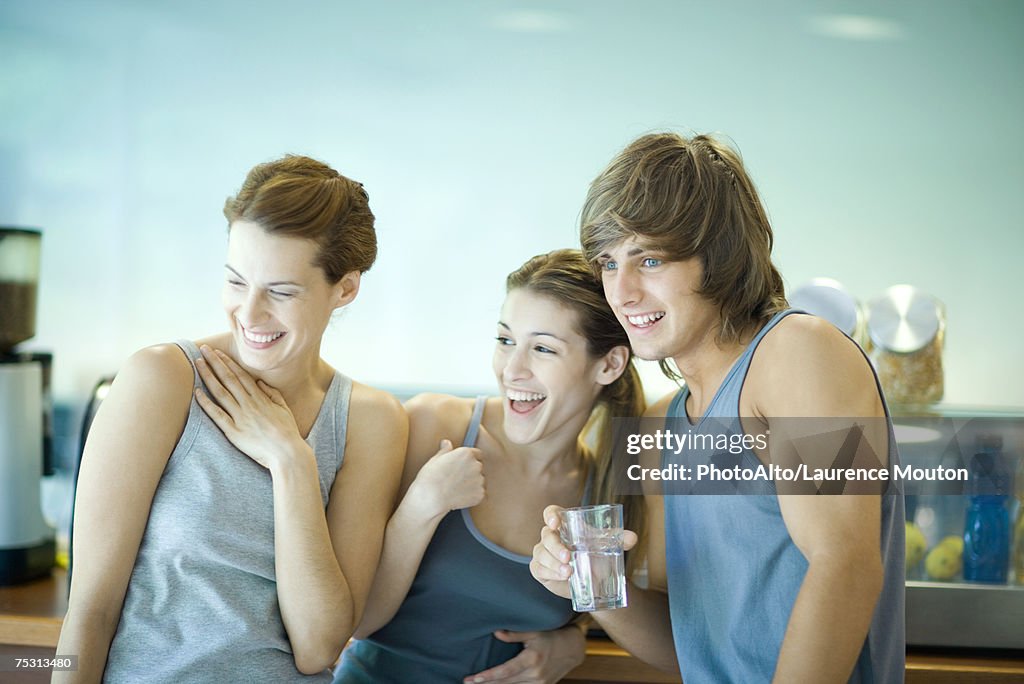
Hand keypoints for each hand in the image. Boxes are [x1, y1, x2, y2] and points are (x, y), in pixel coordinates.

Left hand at [193, 345, 307, 469]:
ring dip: (208, 376)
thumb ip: (273, 394)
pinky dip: (206, 403)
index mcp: (261, 398)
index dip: (228, 363)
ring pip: (221, 392)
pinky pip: (217, 415)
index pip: (241, 376)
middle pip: (229, 378)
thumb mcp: (284, 408)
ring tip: (197, 363)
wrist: (288, 453)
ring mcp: (241, 417)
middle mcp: (249, 404)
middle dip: (215, 362)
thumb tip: (260, 383)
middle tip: (203, 349)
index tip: (218, 353)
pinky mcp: (234, 432)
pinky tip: (197, 392)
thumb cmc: (288, 432)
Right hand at [408, 440, 484, 518]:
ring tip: (457, 489)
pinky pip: (480, 493)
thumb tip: (447, 443)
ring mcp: (480, 480)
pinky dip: (473, 495)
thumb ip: (445, 450)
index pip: (477, 453)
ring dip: (473, 483)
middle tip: (457, 479)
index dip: (469, 460)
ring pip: (480, 480)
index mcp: (466, 453)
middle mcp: (476, 465)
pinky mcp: (480, 494)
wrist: (430, 498)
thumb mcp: (435, 460)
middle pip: (478, 467)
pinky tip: (461, 497)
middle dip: (471, 472)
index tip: (463, 466)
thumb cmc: (430, 478)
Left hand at [462, 626, 585, 683]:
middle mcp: (535, 674)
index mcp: (531, 659)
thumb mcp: (534, 631)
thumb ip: (514, 633)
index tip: (473, 679)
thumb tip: (496, 632)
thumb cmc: (552, 636)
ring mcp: (540, 683)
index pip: (504, 672)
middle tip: (468, 682)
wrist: (573, 648)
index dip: (488, 677)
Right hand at [530, 505, 637, 599]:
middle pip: (546, 535)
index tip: (555, 523)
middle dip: (556, 546)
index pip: (551, 513)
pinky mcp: (540, 569)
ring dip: (553, 562)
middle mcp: (551, 536)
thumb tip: (633, 538)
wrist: (594, 581)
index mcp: (565, 525)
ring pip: (540, 553)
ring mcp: (543, 553)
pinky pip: (538, 568)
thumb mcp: (607, 546)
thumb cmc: (596, 556)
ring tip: (569, 572)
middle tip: (569, 557)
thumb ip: (619, 539)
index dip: (551, 515)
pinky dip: (550, 572)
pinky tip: (562, 577)